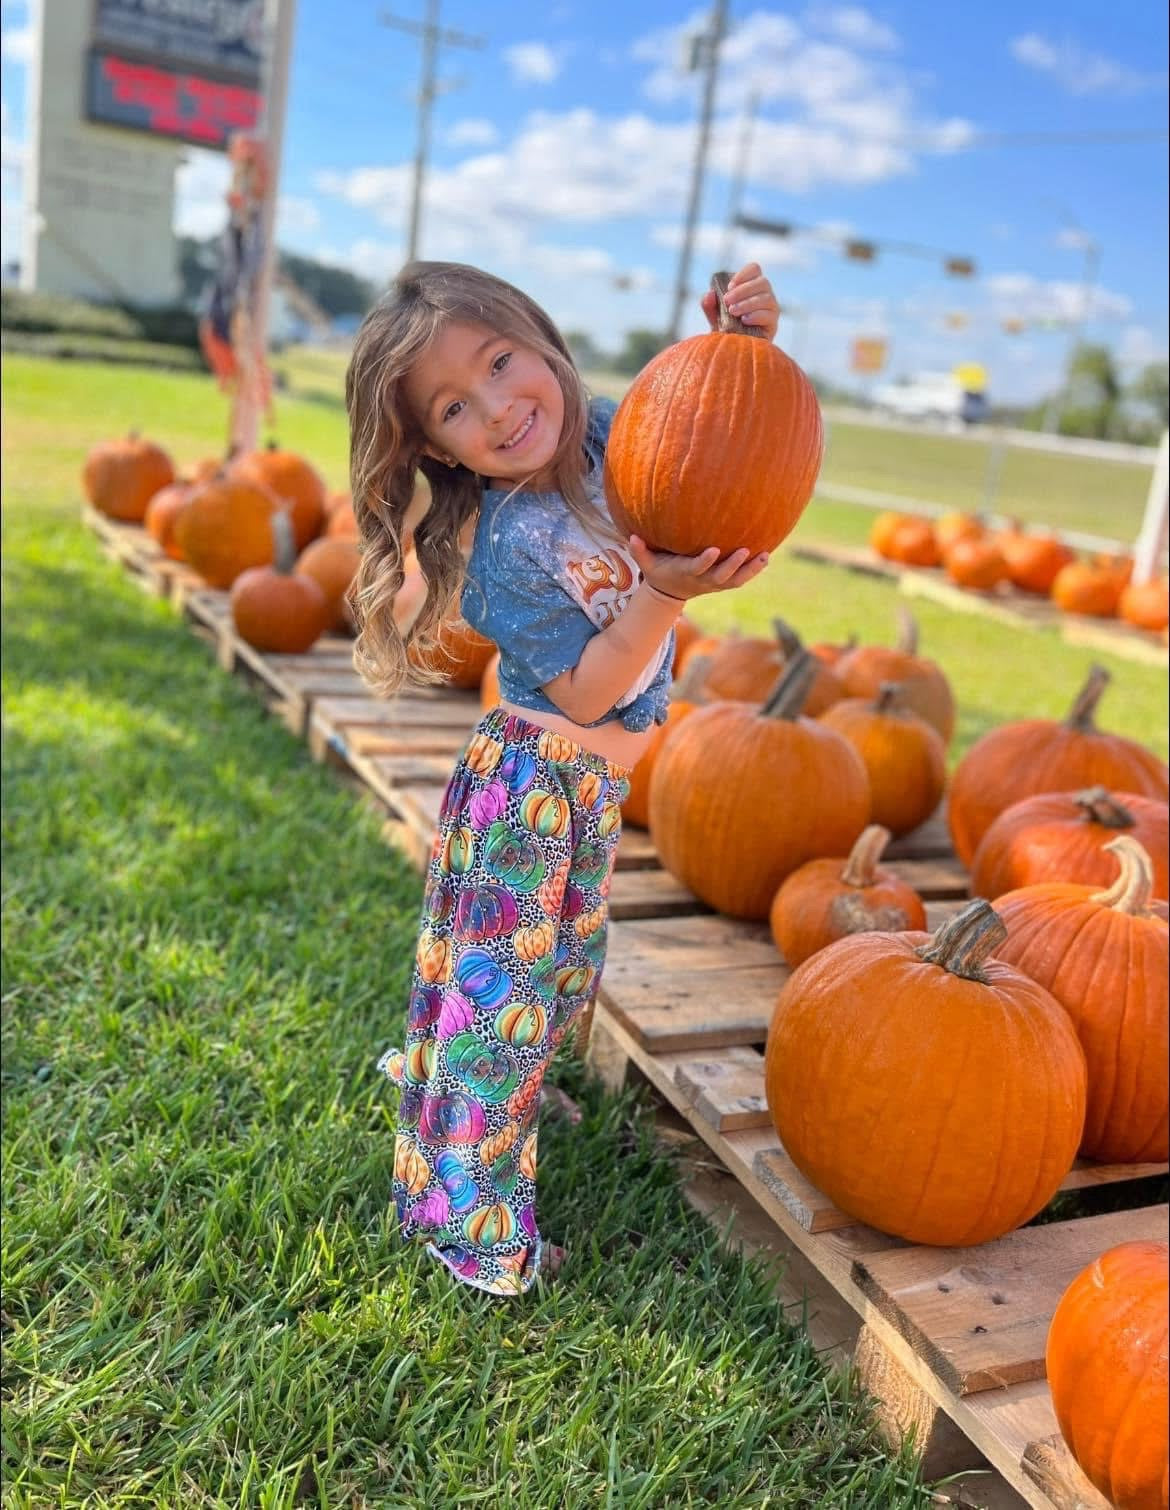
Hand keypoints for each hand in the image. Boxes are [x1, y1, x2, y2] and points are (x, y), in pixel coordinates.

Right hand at [628, 535, 769, 600]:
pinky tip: (765, 557)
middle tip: (745, 550)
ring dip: (750, 570)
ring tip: (764, 556)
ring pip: (735, 580)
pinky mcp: (722, 584)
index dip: (705, 561)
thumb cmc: (658, 572)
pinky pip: (740, 580)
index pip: (697, 568)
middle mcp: (702, 580)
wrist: (669, 593)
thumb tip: (631, 536)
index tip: (715, 550)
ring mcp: (714, 583)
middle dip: (733, 565)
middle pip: (720, 576)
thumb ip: (639, 551)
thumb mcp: (646, 564)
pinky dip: (753, 571)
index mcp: (685, 573)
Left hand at [700, 262, 779, 342]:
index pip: (754, 269)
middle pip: (762, 282)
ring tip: (733, 312)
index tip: (729, 286)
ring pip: (766, 297)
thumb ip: (709, 306)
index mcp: (752, 287)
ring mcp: (771, 309)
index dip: (743, 274)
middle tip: (727, 301)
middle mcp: (764, 295)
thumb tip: (709, 294)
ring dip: (748, 303)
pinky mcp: (773, 324)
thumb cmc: (726, 331)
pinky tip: (744, 320)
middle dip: (743, 290)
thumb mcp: (714, 317)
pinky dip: (756, 315)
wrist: (733, 354)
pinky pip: (769, 315)